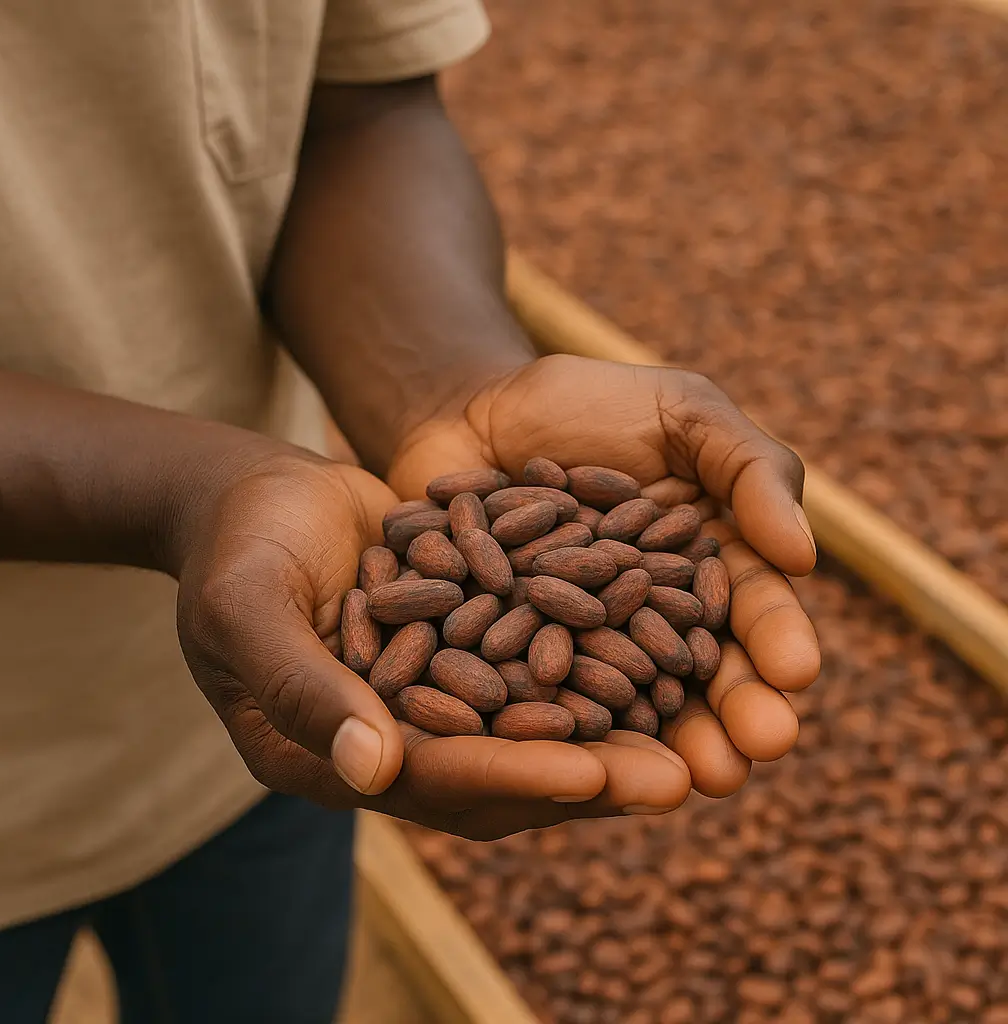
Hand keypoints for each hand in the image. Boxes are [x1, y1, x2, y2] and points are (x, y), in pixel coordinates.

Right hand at [173, 446, 691, 838]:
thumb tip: (374, 770)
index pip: (433, 778)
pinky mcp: (464, 648)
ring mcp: (433, 697)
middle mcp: (393, 740)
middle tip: (680, 780)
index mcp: (332, 753)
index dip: (511, 775)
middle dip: (589, 776)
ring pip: (531, 728)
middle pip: (501, 771)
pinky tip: (659, 658)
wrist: (257, 496)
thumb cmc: (237, 546)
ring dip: (610, 735)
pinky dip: (593, 670)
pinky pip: (535, 670)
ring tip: (694, 737)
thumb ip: (301, 686)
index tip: (593, 773)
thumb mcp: (248, 609)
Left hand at [388, 354, 820, 799]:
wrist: (471, 410)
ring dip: (658, 746)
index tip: (795, 678)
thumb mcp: (681, 410)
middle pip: (696, 670)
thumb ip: (749, 468)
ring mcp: (585, 643)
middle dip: (726, 716)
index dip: (776, 641)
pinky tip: (577, 762)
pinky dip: (560, 725)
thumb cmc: (585, 402)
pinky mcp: (518, 657)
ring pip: (629, 699)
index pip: (751, 605)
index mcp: (705, 560)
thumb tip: (805, 557)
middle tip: (746, 761)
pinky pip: (542, 694)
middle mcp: (652, 616)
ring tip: (686, 787)